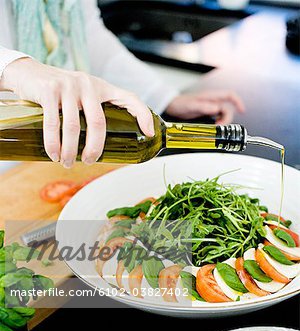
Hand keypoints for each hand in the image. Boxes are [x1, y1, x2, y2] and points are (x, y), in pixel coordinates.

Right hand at [0, 58, 153, 166]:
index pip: (129, 98)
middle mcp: (88, 84)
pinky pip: (53, 122)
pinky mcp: (49, 90)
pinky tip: (53, 154)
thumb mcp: (82, 96)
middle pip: (98, 123)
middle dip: (94, 148)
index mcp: (101, 87)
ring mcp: (68, 86)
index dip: (143, 115)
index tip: (149, 134)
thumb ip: (94, 111)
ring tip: (66, 162)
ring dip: (70, 150)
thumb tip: (106, 143)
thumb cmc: (59, 92)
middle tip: (88, 162)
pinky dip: (53, 143)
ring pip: (73, 127)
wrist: (27, 73)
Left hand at [165, 90, 244, 124]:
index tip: (242, 111)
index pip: (230, 95)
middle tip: (220, 127)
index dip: (238, 102)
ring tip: (216, 128)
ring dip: (222, 122)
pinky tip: (214, 127)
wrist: (171, 107)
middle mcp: (212, 101)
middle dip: (227, 118)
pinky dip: (218, 123)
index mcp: (211, 96)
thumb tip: (216, 109)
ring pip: (223, 114)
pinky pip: (217, 117)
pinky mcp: (206, 113)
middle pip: (228, 109)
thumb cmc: (180, 104)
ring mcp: (209, 107)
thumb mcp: (192, 105)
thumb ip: (204, 107)